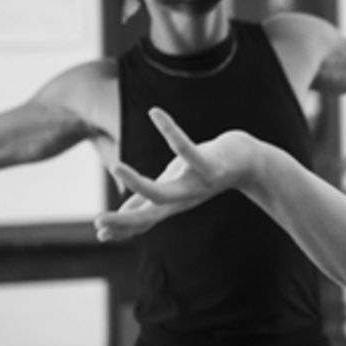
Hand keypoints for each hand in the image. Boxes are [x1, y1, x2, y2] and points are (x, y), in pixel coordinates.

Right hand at [93, 107, 258, 240]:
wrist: (247, 161)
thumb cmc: (204, 172)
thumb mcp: (173, 185)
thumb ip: (148, 199)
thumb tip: (122, 212)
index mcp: (172, 203)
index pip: (144, 221)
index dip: (122, 229)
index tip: (98, 234)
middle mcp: (184, 198)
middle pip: (152, 215)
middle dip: (125, 221)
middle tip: (98, 222)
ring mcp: (197, 183)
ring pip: (166, 192)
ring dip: (139, 184)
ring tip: (115, 167)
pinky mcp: (211, 164)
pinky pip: (187, 148)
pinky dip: (170, 131)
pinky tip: (154, 112)